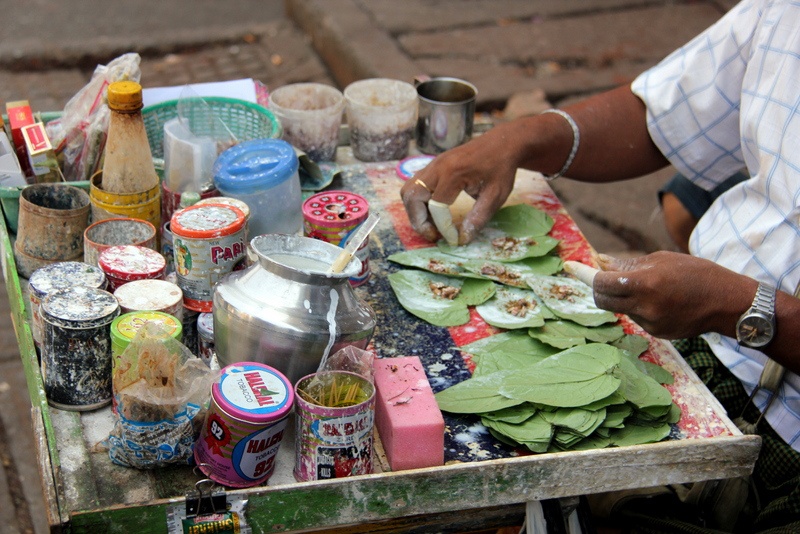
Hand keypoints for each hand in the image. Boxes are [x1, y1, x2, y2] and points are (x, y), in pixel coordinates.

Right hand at [400, 125, 520, 243]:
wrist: (502, 143)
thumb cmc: (501, 168)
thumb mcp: (495, 196)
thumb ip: (478, 218)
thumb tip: (462, 239)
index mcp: (453, 173)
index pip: (437, 207)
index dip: (443, 228)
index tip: (455, 240)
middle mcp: (437, 167)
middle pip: (412, 197)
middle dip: (419, 221)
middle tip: (434, 235)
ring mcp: (432, 165)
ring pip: (408, 191)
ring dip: (415, 212)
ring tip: (432, 225)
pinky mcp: (432, 167)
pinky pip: (414, 186)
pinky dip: (418, 203)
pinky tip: (434, 213)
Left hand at [592, 251, 751, 339]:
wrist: (727, 302)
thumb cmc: (696, 273)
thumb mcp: (662, 259)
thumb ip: (628, 264)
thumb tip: (600, 261)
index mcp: (645, 283)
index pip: (602, 282)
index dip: (585, 274)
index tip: (571, 266)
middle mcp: (645, 306)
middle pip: (603, 301)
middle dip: (599, 289)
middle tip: (604, 278)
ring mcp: (650, 323)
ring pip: (621, 309)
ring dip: (623, 297)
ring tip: (650, 287)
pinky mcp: (657, 333)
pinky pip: (637, 318)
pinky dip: (640, 307)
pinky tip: (662, 301)